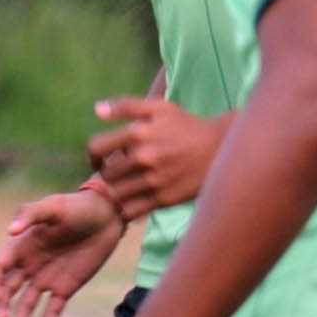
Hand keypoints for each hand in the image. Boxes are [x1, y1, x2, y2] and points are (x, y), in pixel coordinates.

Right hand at [0, 185, 122, 316]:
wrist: (107, 216)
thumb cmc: (77, 207)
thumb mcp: (53, 207)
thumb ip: (30, 215)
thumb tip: (9, 231)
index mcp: (20, 247)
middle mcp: (28, 266)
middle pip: (7, 291)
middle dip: (1, 307)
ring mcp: (46, 279)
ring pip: (26, 305)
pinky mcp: (65, 288)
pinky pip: (52, 310)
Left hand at [89, 96, 229, 216]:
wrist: (223, 149)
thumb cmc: (187, 126)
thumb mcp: (160, 108)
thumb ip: (126, 106)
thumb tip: (96, 110)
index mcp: (137, 133)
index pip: (95, 148)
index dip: (93, 156)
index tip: (100, 159)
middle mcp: (144, 157)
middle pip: (105, 174)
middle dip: (108, 173)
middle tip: (118, 173)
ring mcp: (154, 180)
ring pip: (116, 193)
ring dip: (118, 191)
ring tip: (127, 186)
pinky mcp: (165, 199)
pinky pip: (131, 209)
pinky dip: (128, 207)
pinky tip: (136, 199)